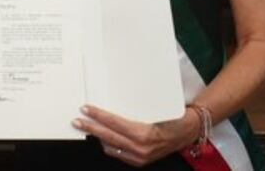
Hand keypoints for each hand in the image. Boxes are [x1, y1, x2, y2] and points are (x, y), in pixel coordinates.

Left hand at [71, 104, 200, 167]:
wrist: (187, 131)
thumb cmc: (172, 117)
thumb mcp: (153, 109)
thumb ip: (133, 108)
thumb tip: (112, 102)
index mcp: (144, 134)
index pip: (113, 123)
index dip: (98, 115)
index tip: (86, 109)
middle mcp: (141, 148)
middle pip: (108, 137)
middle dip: (91, 128)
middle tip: (77, 121)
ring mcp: (140, 157)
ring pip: (110, 147)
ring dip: (98, 137)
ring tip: (87, 127)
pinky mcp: (140, 161)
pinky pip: (118, 154)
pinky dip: (109, 145)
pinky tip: (103, 138)